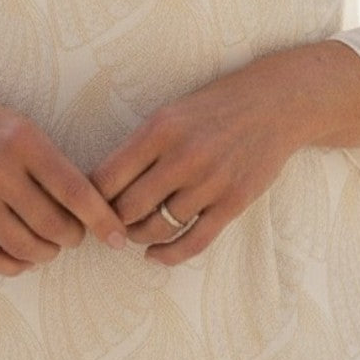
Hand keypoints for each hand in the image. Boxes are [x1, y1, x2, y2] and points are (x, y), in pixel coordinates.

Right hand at [0, 52, 128, 275]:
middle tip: (75, 235)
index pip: (74, 191)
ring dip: (45, 254)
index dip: (102, 220)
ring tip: (50, 246)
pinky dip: (10, 266)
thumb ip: (50, 162)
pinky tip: (20, 259)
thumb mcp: (21, 125)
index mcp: (24, 140)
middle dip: (73, 238)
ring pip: (22, 245)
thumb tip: (89, 208)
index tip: (119, 238)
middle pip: (51, 224)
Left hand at [91, 41, 359, 266]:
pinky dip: (167, 255)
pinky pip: (193, 241)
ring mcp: (210, 182)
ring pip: (157, 228)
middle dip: (110, 222)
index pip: (107, 178)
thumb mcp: (170, 113)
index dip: (89, 199)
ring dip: (137, 237)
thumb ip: (139, 148)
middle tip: (105, 226)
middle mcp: (183, 157)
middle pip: (127, 208)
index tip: (85, 206)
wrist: (275, 105)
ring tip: (131, 234)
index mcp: (159, 130)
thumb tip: (99, 187)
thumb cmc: (213, 108)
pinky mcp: (233, 203)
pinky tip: (154, 255)